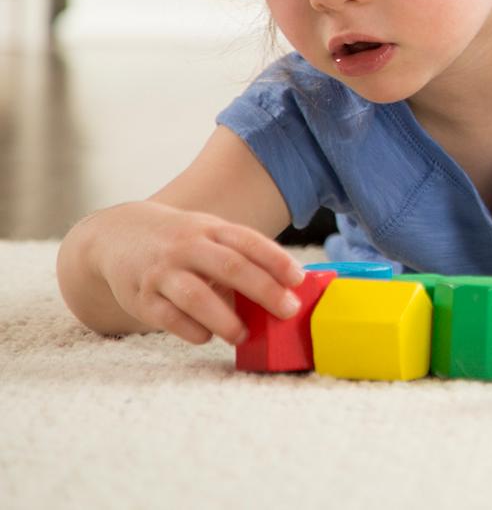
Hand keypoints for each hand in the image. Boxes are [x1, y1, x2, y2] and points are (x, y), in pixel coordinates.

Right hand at [91, 200, 306, 345]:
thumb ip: (241, 257)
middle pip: (230, 267)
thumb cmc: (181, 241)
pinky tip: (207, 336)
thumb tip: (284, 292)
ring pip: (196, 296)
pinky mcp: (141, 298)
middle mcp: (187, 247)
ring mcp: (162, 272)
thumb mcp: (209, 234)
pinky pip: (168, 318)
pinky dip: (191, 331)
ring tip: (243, 335)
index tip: (298, 280)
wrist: (118, 234)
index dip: (276, 260)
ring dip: (225, 319)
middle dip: (264, 290)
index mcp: (211, 229)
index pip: (249, 242)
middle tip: (287, 310)